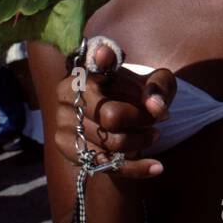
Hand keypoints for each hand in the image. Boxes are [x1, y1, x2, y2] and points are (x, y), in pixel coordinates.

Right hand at [54, 38, 175, 178]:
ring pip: (111, 142)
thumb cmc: (137, 94)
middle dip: (141, 120)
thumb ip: (159, 88)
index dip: (101, 61)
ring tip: (154, 136)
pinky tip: (157, 167)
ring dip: (140, 142)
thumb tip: (156, 108)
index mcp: (87, 69)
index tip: (106, 55)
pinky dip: (135, 168)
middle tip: (157, 121)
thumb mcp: (155, 83)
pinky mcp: (67, 148)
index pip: (94, 65)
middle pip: (111, 115)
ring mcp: (64, 121)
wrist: (118, 118)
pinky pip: (105, 164)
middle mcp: (68, 93)